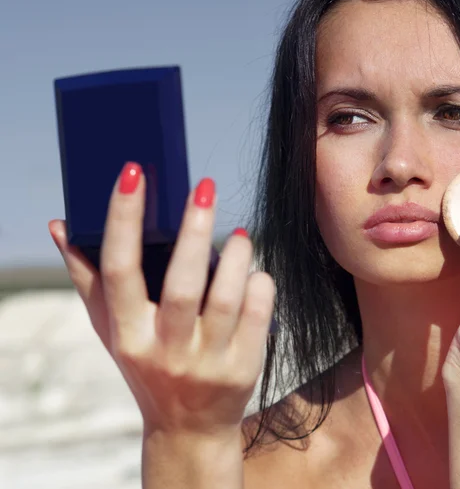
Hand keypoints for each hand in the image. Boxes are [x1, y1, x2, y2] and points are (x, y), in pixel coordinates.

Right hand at [48, 162, 275, 437]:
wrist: (188, 426)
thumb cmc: (147, 364)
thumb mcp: (112, 329)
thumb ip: (89, 278)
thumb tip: (60, 225)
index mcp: (127, 334)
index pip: (118, 269)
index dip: (123, 218)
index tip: (134, 172)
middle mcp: (166, 350)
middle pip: (182, 284)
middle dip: (194, 229)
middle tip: (204, 187)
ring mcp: (207, 361)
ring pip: (226, 297)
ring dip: (236, 256)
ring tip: (238, 233)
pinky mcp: (244, 367)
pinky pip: (259, 312)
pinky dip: (259, 283)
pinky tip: (253, 271)